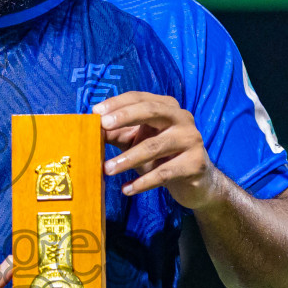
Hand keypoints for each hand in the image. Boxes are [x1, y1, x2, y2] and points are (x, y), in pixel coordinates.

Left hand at [94, 91, 219, 210]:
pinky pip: (164, 173)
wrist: (196, 181)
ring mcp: (191, 139)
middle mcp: (182, 118)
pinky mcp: (195, 164)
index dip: (117, 103)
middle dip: (125, 116)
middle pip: (151, 111)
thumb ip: (117, 134)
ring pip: (155, 146)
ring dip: (128, 159)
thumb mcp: (137, 142)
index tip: (96, 112)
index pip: (140, 98)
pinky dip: (142, 182)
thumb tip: (92, 129)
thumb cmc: (161, 157)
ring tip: (107, 169)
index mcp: (167, 107)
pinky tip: (126, 189)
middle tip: (103, 126)